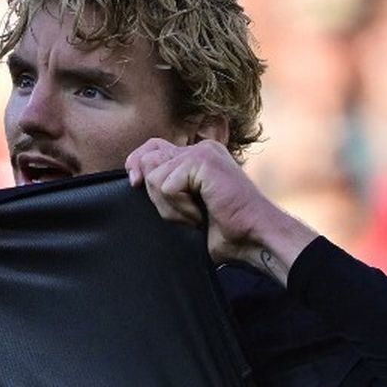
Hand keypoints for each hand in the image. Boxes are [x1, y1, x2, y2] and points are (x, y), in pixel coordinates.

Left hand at [125, 138, 317, 280]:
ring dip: (171, 207)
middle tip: (185, 214)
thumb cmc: (224, 230)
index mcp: (198, 157)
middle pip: (148, 159)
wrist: (253, 238)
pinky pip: (167, 187)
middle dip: (156, 195)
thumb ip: (165, 188)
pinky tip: (201, 214)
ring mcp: (203, 153)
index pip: (153, 148)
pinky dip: (179, 208)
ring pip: (155, 177)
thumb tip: (135, 176)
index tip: (133, 183)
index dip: (137, 163)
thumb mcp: (185, 207)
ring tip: (197, 216)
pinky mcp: (203, 162)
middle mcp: (200, 149)